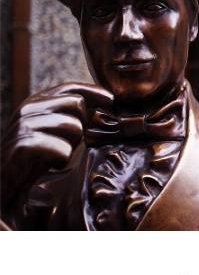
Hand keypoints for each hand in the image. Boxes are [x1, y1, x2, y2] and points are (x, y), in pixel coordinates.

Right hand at [1, 83, 112, 207]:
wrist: (5, 186)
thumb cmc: (37, 159)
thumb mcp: (58, 133)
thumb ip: (76, 116)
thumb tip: (107, 105)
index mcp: (37, 102)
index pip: (71, 88)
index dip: (95, 93)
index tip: (112, 102)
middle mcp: (28, 109)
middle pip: (77, 104)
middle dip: (82, 125)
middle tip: (70, 144)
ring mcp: (23, 126)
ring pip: (73, 126)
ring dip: (72, 145)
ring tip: (58, 155)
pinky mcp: (21, 147)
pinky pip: (61, 148)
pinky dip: (62, 158)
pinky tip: (53, 164)